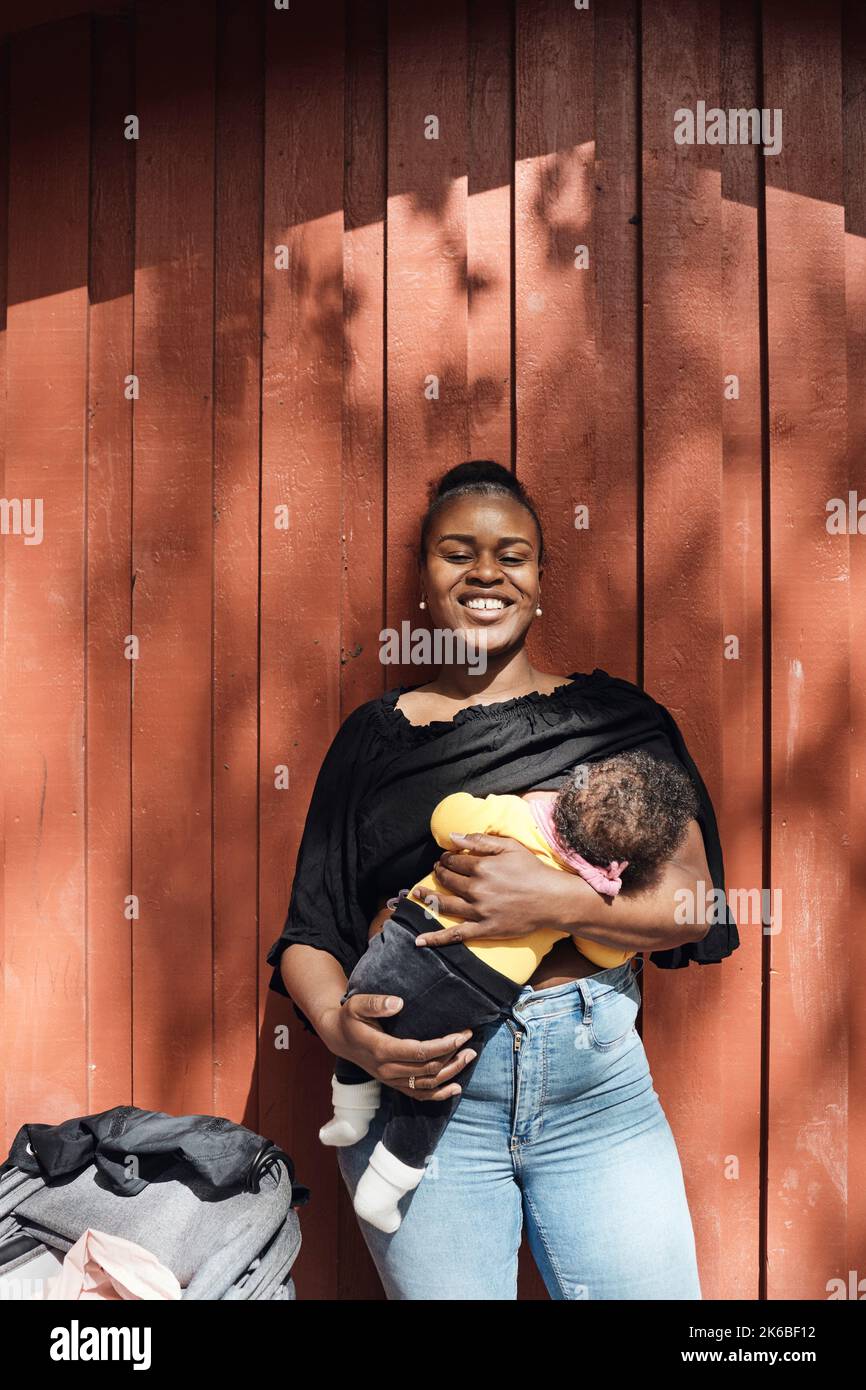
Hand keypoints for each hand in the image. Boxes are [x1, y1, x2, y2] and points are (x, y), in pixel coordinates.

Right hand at [318, 995, 476, 1101]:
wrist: (339, 1039)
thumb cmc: (350, 1019)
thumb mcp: (356, 1005)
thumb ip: (376, 1004)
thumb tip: (399, 1003)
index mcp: (381, 1050)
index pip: (419, 1052)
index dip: (443, 1045)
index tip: (461, 1035)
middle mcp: (388, 1069)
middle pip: (428, 1069)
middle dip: (453, 1056)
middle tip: (470, 1041)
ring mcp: (391, 1079)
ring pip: (427, 1084)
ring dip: (451, 1072)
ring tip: (469, 1056)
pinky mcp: (394, 1083)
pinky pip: (419, 1095)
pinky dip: (440, 1094)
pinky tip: (456, 1087)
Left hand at [409, 833, 573, 945]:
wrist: (552, 899)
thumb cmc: (533, 870)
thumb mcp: (509, 847)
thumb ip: (480, 841)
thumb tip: (453, 837)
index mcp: (482, 868)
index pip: (454, 861)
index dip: (446, 858)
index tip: (445, 858)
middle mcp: (477, 889)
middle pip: (448, 880)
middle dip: (439, 873)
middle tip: (436, 870)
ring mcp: (479, 911)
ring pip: (446, 904)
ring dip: (428, 897)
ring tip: (417, 893)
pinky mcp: (484, 929)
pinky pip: (455, 935)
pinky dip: (436, 938)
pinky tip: (419, 940)